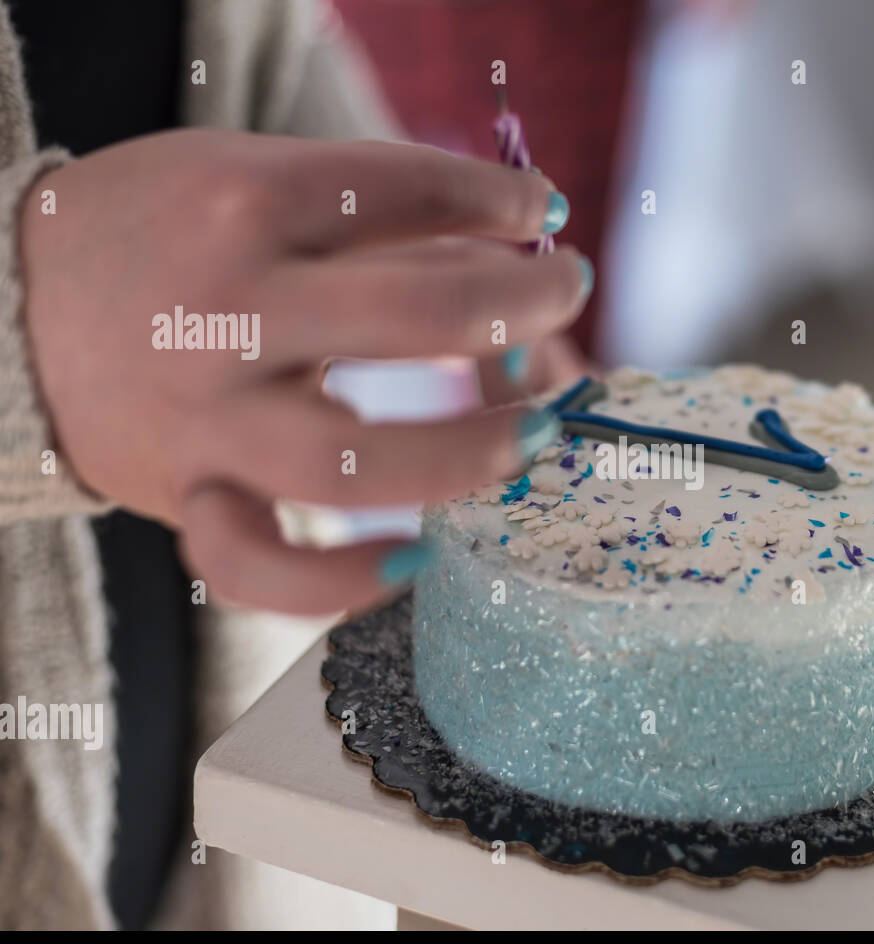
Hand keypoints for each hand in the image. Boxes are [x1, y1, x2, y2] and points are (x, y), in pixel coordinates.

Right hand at [20, 128, 590, 613]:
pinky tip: (417, 557)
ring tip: (535, 433)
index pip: (408, 189)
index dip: (500, 198)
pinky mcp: (187, 496)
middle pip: (416, 316)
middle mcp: (226, 312)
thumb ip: (377, 215)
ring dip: (470, 451)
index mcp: (246, 206)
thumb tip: (515, 249)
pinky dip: (344, 580)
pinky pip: (263, 566)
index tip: (542, 206)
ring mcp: (206, 418)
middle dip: (522, 302)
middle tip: (568, 290)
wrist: (12, 304)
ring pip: (356, 461)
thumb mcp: (250, 183)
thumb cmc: (161, 235)